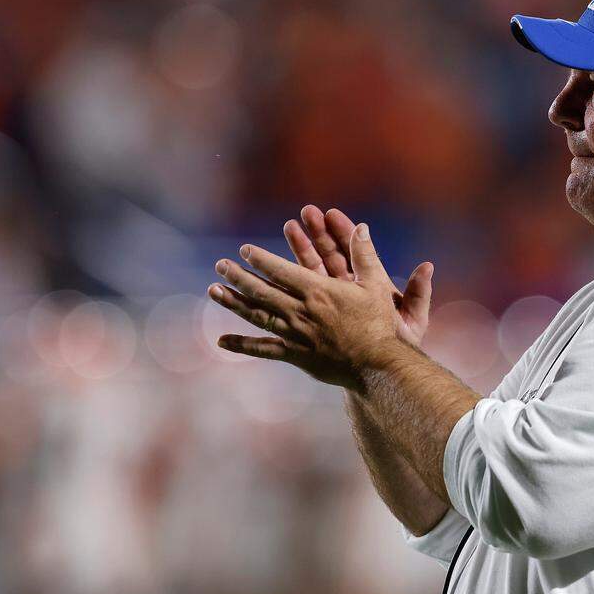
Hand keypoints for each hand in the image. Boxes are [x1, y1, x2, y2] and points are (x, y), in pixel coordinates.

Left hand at [208, 223, 405, 390]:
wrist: (378, 366)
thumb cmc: (380, 324)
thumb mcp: (375, 285)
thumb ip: (364, 255)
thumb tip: (362, 227)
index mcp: (318, 291)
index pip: (281, 270)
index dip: (260, 259)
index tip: (244, 250)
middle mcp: (301, 311)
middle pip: (262, 290)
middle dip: (239, 276)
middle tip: (220, 265)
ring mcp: (296, 335)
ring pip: (257, 315)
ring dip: (233, 302)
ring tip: (214, 291)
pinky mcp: (296, 356)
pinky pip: (264, 349)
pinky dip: (242, 345)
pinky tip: (222, 341)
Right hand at [282, 205, 433, 347]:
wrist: (378, 375)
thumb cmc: (398, 347)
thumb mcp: (412, 320)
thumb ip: (418, 293)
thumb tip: (427, 266)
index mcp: (370, 285)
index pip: (356, 252)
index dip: (345, 232)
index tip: (331, 213)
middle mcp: (350, 289)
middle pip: (331, 255)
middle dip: (319, 233)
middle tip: (306, 212)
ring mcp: (331, 301)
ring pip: (313, 271)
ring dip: (301, 249)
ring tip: (289, 227)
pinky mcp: (317, 316)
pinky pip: (301, 295)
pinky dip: (288, 281)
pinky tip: (273, 269)